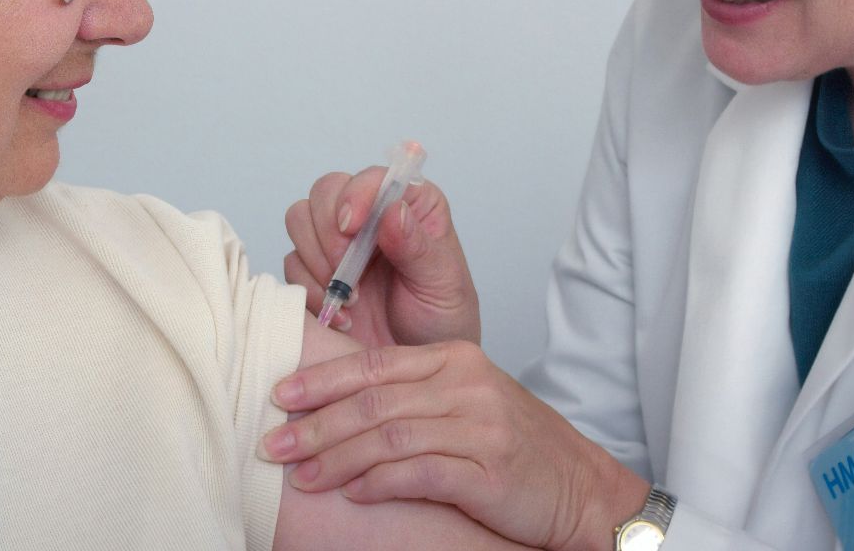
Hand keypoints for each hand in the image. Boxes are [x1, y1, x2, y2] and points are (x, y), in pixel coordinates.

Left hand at [261, 341, 648, 550]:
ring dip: (337, 458)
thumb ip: (410, 395)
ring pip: (389, 437)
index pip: (374, 363)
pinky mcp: (489, 471)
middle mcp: (466, 385)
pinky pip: (420, 473)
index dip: (322, 379)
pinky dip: (379, 483)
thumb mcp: (463, 402)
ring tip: (302, 476)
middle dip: (316, 423)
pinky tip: (352, 493)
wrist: (580, 486)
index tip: (280, 395)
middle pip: (374, 401)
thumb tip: (336, 404)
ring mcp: (480, 427)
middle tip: (273, 441)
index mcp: (455, 359)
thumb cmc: (514, 446)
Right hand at [283, 167, 480, 347]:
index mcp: (411, 205)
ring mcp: (339, 243)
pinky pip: (292, 263)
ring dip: (316, 258)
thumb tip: (394, 210)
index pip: (373, 178)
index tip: (352, 227)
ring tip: (350, 298)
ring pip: (300, 218)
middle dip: (329, 231)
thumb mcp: (443, 284)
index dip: (357, 194)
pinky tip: (341, 316)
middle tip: (346, 271)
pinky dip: (310, 289)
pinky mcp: (315, 272)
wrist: (416, 372)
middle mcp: (371, 216)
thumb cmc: (443, 321)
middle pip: (326, 191)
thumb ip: (418, 248)